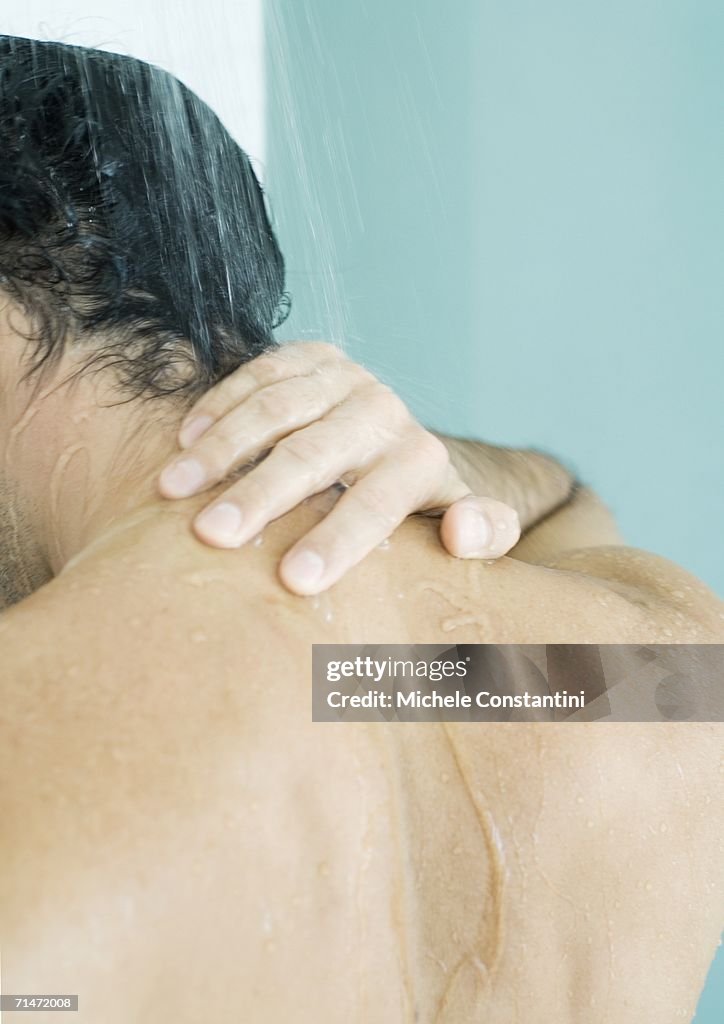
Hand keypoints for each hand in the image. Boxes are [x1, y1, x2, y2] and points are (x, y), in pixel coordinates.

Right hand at [158, 342, 520, 593]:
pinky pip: (257, 373)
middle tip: (212, 537)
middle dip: (261, 496)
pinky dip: (218, 406)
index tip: (292, 581)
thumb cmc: (415, 502)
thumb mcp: (460, 519)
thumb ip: (485, 533)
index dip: (338, 541)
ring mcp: (343, 377)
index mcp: (420, 459)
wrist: (396, 435)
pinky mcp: (309, 357)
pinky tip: (183, 443)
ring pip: (275, 408)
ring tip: (173, 491)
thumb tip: (462, 533)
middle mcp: (383, 410)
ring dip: (221, 450)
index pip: (376, 503)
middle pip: (314, 454)